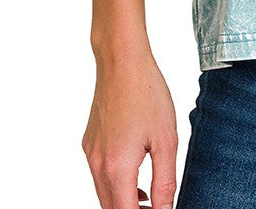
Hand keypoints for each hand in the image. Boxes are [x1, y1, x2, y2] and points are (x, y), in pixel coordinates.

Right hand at [82, 47, 178, 208]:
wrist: (122, 61)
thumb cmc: (147, 93)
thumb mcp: (166, 139)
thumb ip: (165, 181)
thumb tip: (165, 208)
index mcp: (117, 167)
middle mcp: (97, 165)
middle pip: (111, 208)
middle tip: (157, 206)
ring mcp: (90, 154)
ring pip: (103, 194)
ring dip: (123, 202)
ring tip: (149, 199)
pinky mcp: (89, 143)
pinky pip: (99, 175)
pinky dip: (115, 185)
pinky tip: (135, 175)